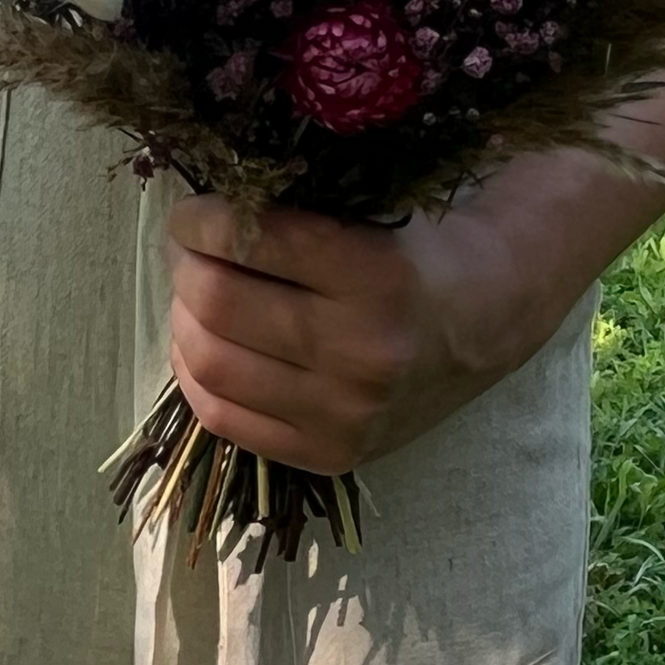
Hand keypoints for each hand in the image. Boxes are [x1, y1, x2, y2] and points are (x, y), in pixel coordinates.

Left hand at [165, 192, 565, 474]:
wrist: (483, 323)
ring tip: (193, 294)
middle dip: (184, 265)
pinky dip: (194, 374)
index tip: (192, 212)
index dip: (200, 220)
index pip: (249, 239)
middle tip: (188, 250)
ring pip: (210, 361)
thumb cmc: (416, 252)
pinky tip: (201, 344)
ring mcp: (345, 412)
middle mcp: (362, 349)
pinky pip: (222, 418)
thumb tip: (196, 212)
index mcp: (377, 272)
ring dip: (181, 317)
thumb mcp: (371, 210)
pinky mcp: (330, 454)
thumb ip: (291, 209)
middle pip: (216, 300)